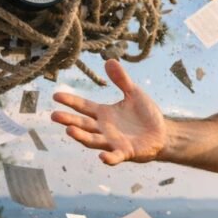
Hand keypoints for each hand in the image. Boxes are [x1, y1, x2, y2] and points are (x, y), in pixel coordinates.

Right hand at [51, 59, 167, 164]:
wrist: (162, 133)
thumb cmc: (145, 114)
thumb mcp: (134, 93)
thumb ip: (121, 80)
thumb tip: (109, 60)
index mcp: (103, 114)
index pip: (83, 106)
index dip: (70, 101)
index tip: (56, 95)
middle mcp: (103, 129)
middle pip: (82, 124)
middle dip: (69, 120)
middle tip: (54, 115)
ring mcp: (112, 142)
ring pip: (93, 140)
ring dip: (81, 137)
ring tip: (69, 130)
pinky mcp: (125, 152)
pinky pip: (115, 156)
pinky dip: (108, 158)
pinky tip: (102, 156)